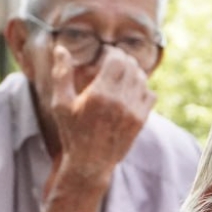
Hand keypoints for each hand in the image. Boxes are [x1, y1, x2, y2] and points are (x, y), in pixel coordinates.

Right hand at [49, 45, 155, 185]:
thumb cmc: (72, 132)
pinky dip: (143, 88)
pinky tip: (131, 90)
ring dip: (133, 72)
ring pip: (142, 79)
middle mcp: (119, 101)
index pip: (117, 59)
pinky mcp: (141, 120)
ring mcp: (133, 111)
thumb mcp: (61, 104)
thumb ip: (62, 74)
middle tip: (113, 62)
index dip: (112, 52)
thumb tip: (60, 48)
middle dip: (122, 60)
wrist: (90, 163)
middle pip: (131, 66)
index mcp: (99, 94)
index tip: (105, 54)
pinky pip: (150, 94)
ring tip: (121, 74)